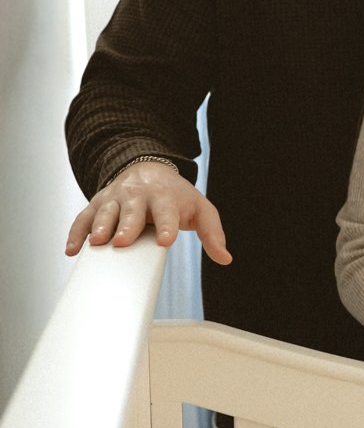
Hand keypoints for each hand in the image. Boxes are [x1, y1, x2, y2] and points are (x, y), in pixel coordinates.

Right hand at [66, 160, 230, 265]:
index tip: (165, 240)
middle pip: (131, 210)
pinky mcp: (97, 203)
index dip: (166, 226)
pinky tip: (73, 249)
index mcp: (164, 196)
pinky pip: (83, 217)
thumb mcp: (200, 210)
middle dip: (127, 225)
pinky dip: (76, 232)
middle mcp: (137, 195)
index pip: (167, 211)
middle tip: (122, 241)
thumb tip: (225, 258)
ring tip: (97, 242)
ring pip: (105, 211)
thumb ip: (212, 233)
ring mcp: (115, 198)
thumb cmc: (175, 196)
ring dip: (99, 226)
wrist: (148, 170)